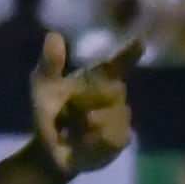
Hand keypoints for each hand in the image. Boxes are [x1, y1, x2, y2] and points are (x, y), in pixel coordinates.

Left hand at [26, 31, 132, 178]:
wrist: (48, 148)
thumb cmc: (50, 111)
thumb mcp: (44, 85)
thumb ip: (50, 63)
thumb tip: (53, 35)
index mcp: (98, 76)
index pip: (118, 62)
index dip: (129, 53)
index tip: (140, 42)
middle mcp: (114, 94)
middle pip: (115, 90)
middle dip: (91, 98)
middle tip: (70, 108)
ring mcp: (120, 117)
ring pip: (115, 114)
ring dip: (89, 121)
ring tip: (71, 128)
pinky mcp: (120, 139)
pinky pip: (114, 135)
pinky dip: (94, 138)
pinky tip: (81, 140)